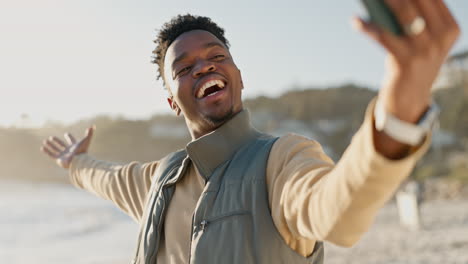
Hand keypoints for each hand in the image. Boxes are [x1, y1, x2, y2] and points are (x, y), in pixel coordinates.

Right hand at [41, 126, 94, 168]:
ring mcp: (63, 155)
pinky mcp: (59, 159)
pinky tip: (42, 147)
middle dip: (57, 141)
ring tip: (45, 141)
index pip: (72, 141)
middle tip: (52, 137)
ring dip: (50, 145)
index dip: (70, 137)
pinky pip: (51, 155)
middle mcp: (69, 151)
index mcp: (75, 147)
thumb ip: (89, 133)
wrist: (78, 161)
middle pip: (62, 145)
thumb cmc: (82, 151)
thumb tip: (93, 126)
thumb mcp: (86, 140)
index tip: (67, 134)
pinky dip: (47, 151)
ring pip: (55, 149)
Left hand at [354, 0, 459, 121]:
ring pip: (404, 15)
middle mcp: (441, 37)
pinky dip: (368, 27)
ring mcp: (425, 50)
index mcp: (450, 28)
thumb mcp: (418, 40)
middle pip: (418, 2)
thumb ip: (410, 18)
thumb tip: (381, 1)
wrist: (409, 100)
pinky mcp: (406, 62)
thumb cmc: (410, 63)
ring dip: (384, 1)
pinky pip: (384, 37)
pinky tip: (356, 21)